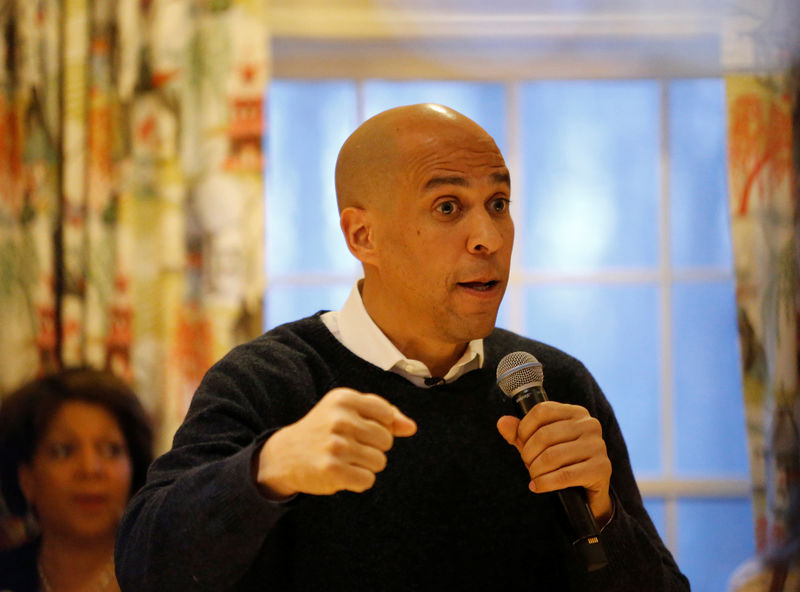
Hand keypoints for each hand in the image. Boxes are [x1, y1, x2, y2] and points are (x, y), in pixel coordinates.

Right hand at [255, 388, 416, 498]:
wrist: (285, 455)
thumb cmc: (325, 430)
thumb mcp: (349, 412)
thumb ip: (385, 415)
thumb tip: (411, 427)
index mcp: (344, 398)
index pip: (387, 414)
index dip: (380, 426)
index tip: (359, 428)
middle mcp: (339, 418)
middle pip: (386, 440)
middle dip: (373, 447)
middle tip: (348, 446)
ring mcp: (335, 444)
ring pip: (380, 462)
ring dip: (366, 465)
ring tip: (345, 459)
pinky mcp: (332, 469)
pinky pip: (368, 480)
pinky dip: (359, 481)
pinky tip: (342, 473)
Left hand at [496, 401, 611, 522]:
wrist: (586, 491)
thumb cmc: (561, 462)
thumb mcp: (538, 445)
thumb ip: (519, 433)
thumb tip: (502, 422)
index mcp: (575, 412)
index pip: (542, 411)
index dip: (524, 428)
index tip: (520, 443)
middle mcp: (590, 425)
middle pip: (545, 435)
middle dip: (528, 454)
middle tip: (527, 465)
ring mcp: (598, 446)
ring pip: (553, 456)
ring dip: (536, 470)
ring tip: (533, 476)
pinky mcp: (602, 468)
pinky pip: (564, 475)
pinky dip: (545, 483)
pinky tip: (538, 486)